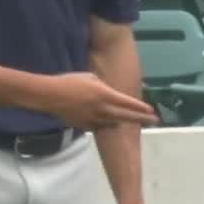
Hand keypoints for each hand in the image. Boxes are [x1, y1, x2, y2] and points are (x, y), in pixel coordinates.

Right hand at [41, 73, 157, 130]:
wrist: (50, 95)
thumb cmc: (69, 82)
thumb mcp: (90, 77)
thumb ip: (103, 86)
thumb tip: (109, 93)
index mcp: (104, 94)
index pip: (128, 103)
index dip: (141, 108)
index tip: (152, 111)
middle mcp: (102, 109)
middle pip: (125, 116)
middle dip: (141, 118)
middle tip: (154, 121)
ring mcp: (93, 119)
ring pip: (113, 124)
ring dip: (124, 123)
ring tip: (133, 123)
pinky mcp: (84, 126)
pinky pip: (99, 127)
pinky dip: (106, 125)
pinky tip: (109, 124)